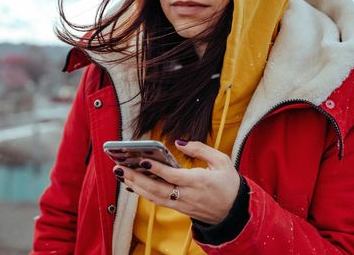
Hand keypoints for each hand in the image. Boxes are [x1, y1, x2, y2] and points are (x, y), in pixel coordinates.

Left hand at [113, 140, 240, 224]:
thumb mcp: (222, 161)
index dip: (157, 170)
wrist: (234, 212)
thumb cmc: (228, 184)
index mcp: (200, 182)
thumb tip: (180, 141)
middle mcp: (188, 195)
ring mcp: (182, 204)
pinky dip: (142, 193)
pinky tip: (130, 183)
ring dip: (135, 186)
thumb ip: (201, 149)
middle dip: (136, 179)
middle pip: (157, 189)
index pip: (174, 176)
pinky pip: (157, 201)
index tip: (142, 161)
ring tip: (120, 173)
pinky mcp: (178, 208)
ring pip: (154, 197)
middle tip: (119, 167)